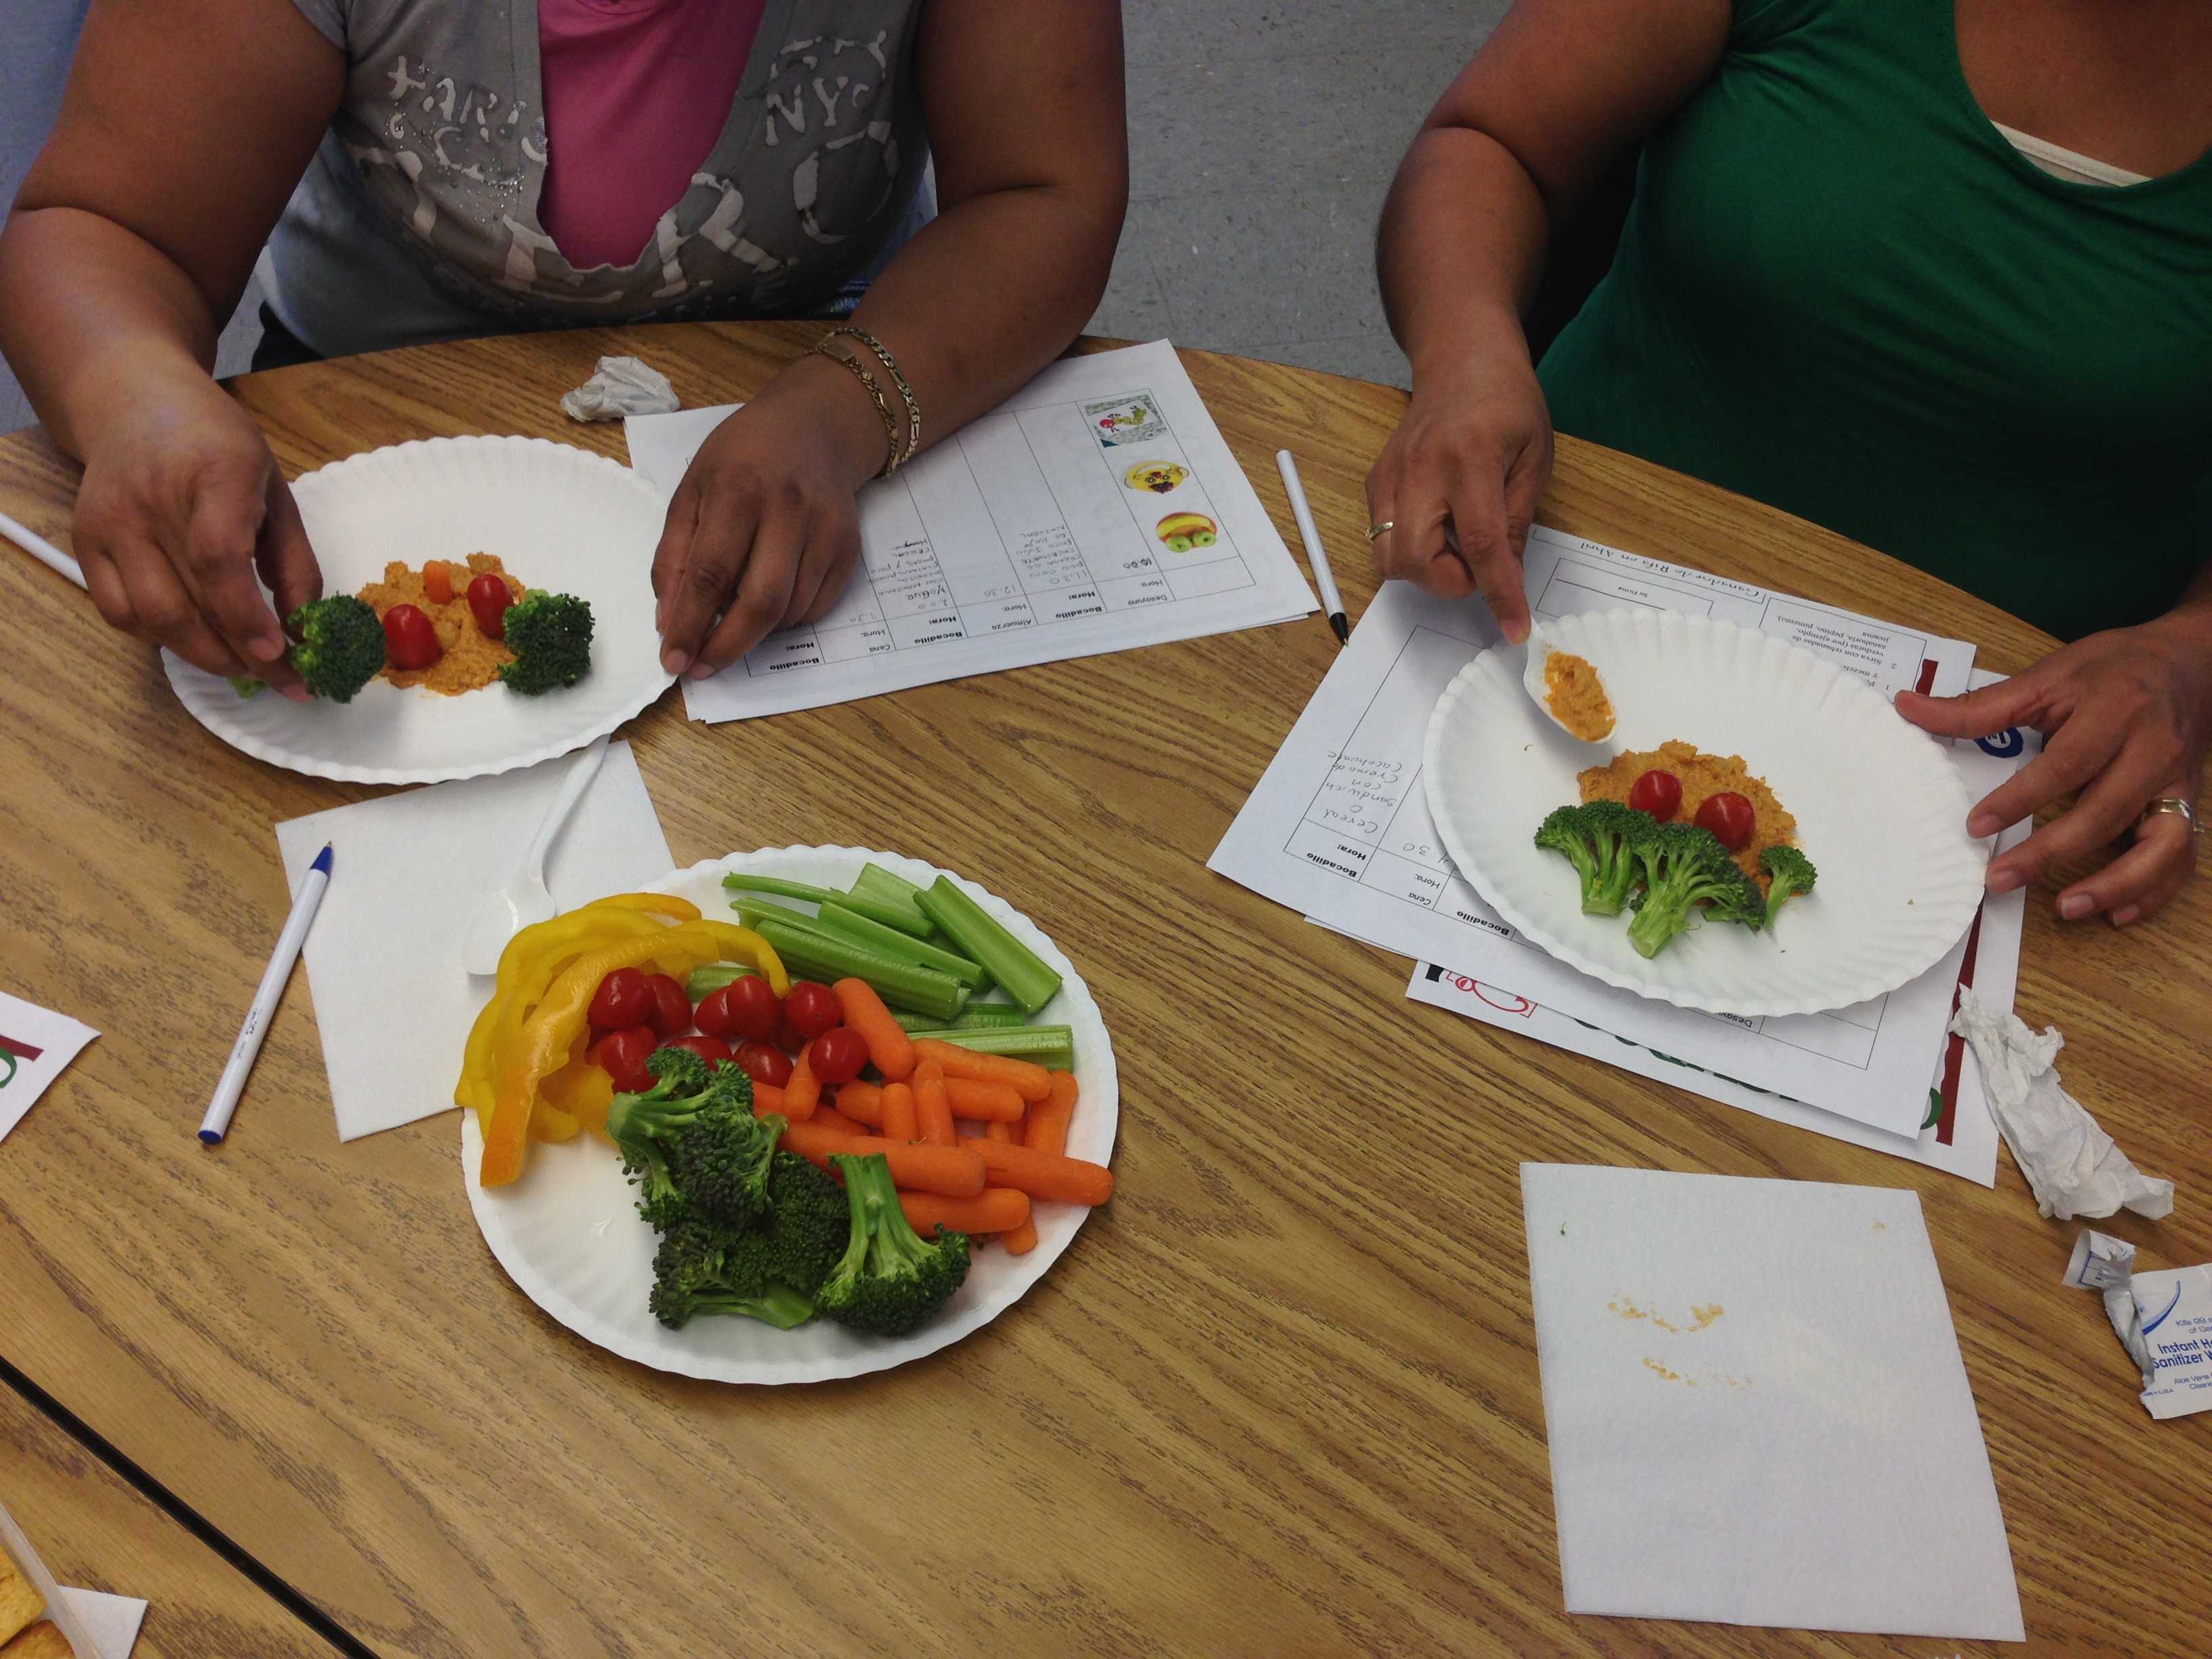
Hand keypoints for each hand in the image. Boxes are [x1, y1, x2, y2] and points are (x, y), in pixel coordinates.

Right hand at [73, 372, 319, 695]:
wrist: (135, 404)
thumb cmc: (218, 448)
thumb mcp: (275, 490)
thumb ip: (295, 562)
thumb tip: (304, 630)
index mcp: (212, 474)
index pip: (218, 557)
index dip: (246, 615)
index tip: (279, 654)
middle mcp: (149, 499)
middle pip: (187, 601)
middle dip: (240, 656)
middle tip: (284, 682)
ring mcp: (108, 523)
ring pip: (152, 618)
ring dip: (204, 656)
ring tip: (246, 666)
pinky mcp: (85, 543)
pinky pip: (121, 613)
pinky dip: (162, 638)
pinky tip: (198, 638)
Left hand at [652, 356, 886, 677]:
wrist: (815, 427)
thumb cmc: (741, 458)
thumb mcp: (692, 490)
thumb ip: (674, 556)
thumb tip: (670, 624)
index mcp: (736, 490)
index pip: (709, 573)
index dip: (690, 625)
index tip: (673, 661)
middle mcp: (788, 510)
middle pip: (760, 602)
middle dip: (727, 646)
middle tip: (703, 666)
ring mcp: (825, 530)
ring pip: (789, 611)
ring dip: (755, 630)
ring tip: (734, 613)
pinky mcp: (849, 547)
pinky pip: (816, 608)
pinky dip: (786, 618)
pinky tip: (771, 594)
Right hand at [1364, 321, 1552, 641]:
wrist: (1461, 357)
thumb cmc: (1506, 401)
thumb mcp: (1534, 457)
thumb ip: (1517, 520)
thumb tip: (1507, 578)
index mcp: (1470, 459)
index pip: (1481, 544)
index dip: (1498, 593)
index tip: (1514, 627)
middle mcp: (1421, 470)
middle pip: (1417, 560)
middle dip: (1449, 581)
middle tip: (1477, 562)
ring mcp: (1391, 476)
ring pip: (1389, 558)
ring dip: (1426, 568)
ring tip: (1455, 541)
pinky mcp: (1376, 481)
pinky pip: (1382, 538)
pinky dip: (1411, 548)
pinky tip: (1437, 523)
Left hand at [1896, 610, 2211, 924]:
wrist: (2193, 663)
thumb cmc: (2114, 668)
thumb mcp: (2049, 674)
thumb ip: (1981, 704)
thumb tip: (1907, 707)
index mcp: (2114, 711)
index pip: (2066, 764)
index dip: (2020, 799)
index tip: (1975, 827)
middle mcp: (2153, 749)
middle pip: (2105, 811)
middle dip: (2051, 852)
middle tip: (1998, 879)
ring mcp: (2177, 782)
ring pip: (2159, 843)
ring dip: (2115, 883)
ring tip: (2065, 908)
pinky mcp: (2190, 804)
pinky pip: (2181, 856)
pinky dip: (2153, 889)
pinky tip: (2116, 913)